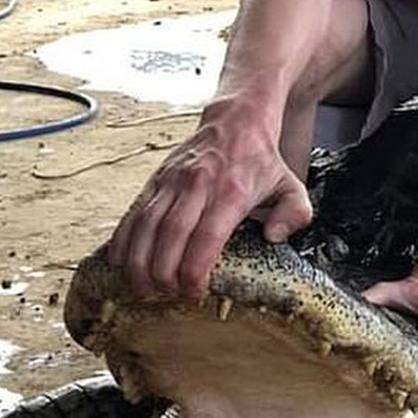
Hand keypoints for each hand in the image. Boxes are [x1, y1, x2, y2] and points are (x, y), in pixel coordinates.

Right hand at [108, 104, 311, 296]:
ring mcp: (172, 181)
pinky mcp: (155, 179)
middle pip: (171, 236)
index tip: (194, 292)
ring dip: (139, 262)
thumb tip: (274, 237)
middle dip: (164, 273)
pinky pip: (133, 213)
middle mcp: (197, 185)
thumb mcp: (291, 185)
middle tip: (166, 296)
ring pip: (146, 226)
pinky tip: (121, 264)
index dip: (195, 270)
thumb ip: (295, 214)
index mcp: (231, 191)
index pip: (207, 237)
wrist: (235, 121)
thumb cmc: (261, 161)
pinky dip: (123, 240)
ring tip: (142, 289)